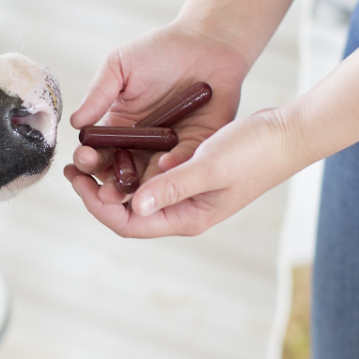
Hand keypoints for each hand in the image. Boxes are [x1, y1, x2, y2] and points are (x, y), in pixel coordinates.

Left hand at [64, 107, 309, 236]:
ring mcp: (185, 194)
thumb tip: (135, 204)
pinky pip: (149, 175)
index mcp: (186, 217)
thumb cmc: (254, 152)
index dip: (98, 206)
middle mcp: (182, 211)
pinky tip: (115, 145)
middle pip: (127, 211)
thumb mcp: (209, 166)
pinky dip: (129, 163)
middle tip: (73, 167)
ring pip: (136, 193)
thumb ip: (173, 186)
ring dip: (110, 177)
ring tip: (86, 155)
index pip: (128, 224)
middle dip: (96, 192)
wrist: (286, 134)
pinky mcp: (188, 174)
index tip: (78, 181)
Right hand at [66, 24, 249, 204]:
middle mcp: (142, 143)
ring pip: (152, 175)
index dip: (89, 159)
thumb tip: (75, 123)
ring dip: (142, 186)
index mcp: (118, 127)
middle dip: (112, 184)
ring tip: (134, 194)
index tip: (83, 159)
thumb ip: (98, 93)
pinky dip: (175, 167)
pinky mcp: (198, 145)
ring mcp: (169, 148)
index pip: (99, 151)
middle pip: (122, 171)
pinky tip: (165, 168)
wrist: (208, 41)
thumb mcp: (120, 65)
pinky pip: (185, 161)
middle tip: (107, 193)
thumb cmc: (160, 49)